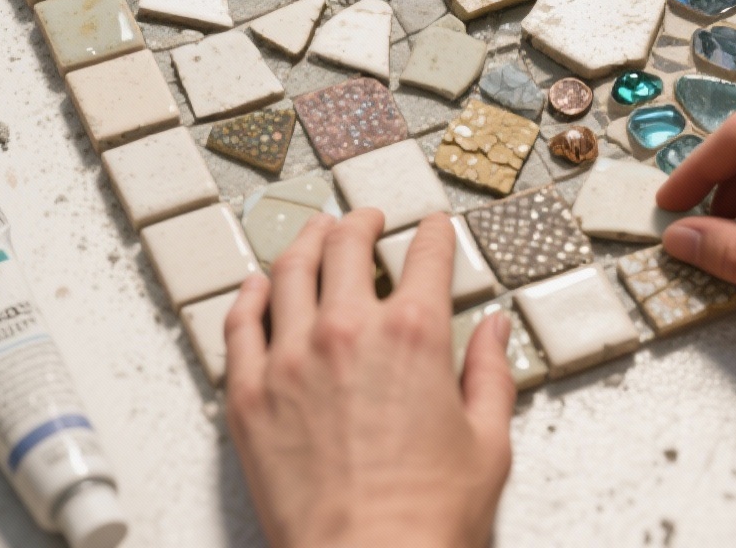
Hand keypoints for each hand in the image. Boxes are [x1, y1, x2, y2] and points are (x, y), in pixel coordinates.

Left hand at [224, 209, 515, 547]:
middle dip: (361, 223)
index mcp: (414, 336)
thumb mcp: (488, 442)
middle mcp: (348, 331)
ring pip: (289, 272)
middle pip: (348, 248)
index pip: (426, 259)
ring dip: (306, 242)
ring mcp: (290, 359)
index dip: (433, 235)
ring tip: (316, 233)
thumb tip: (494, 331)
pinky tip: (257, 285)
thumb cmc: (428, 517)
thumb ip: (490, 374)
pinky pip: (241, 324)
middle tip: (367, 218)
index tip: (433, 227)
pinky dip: (249, 295)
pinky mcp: (250, 395)